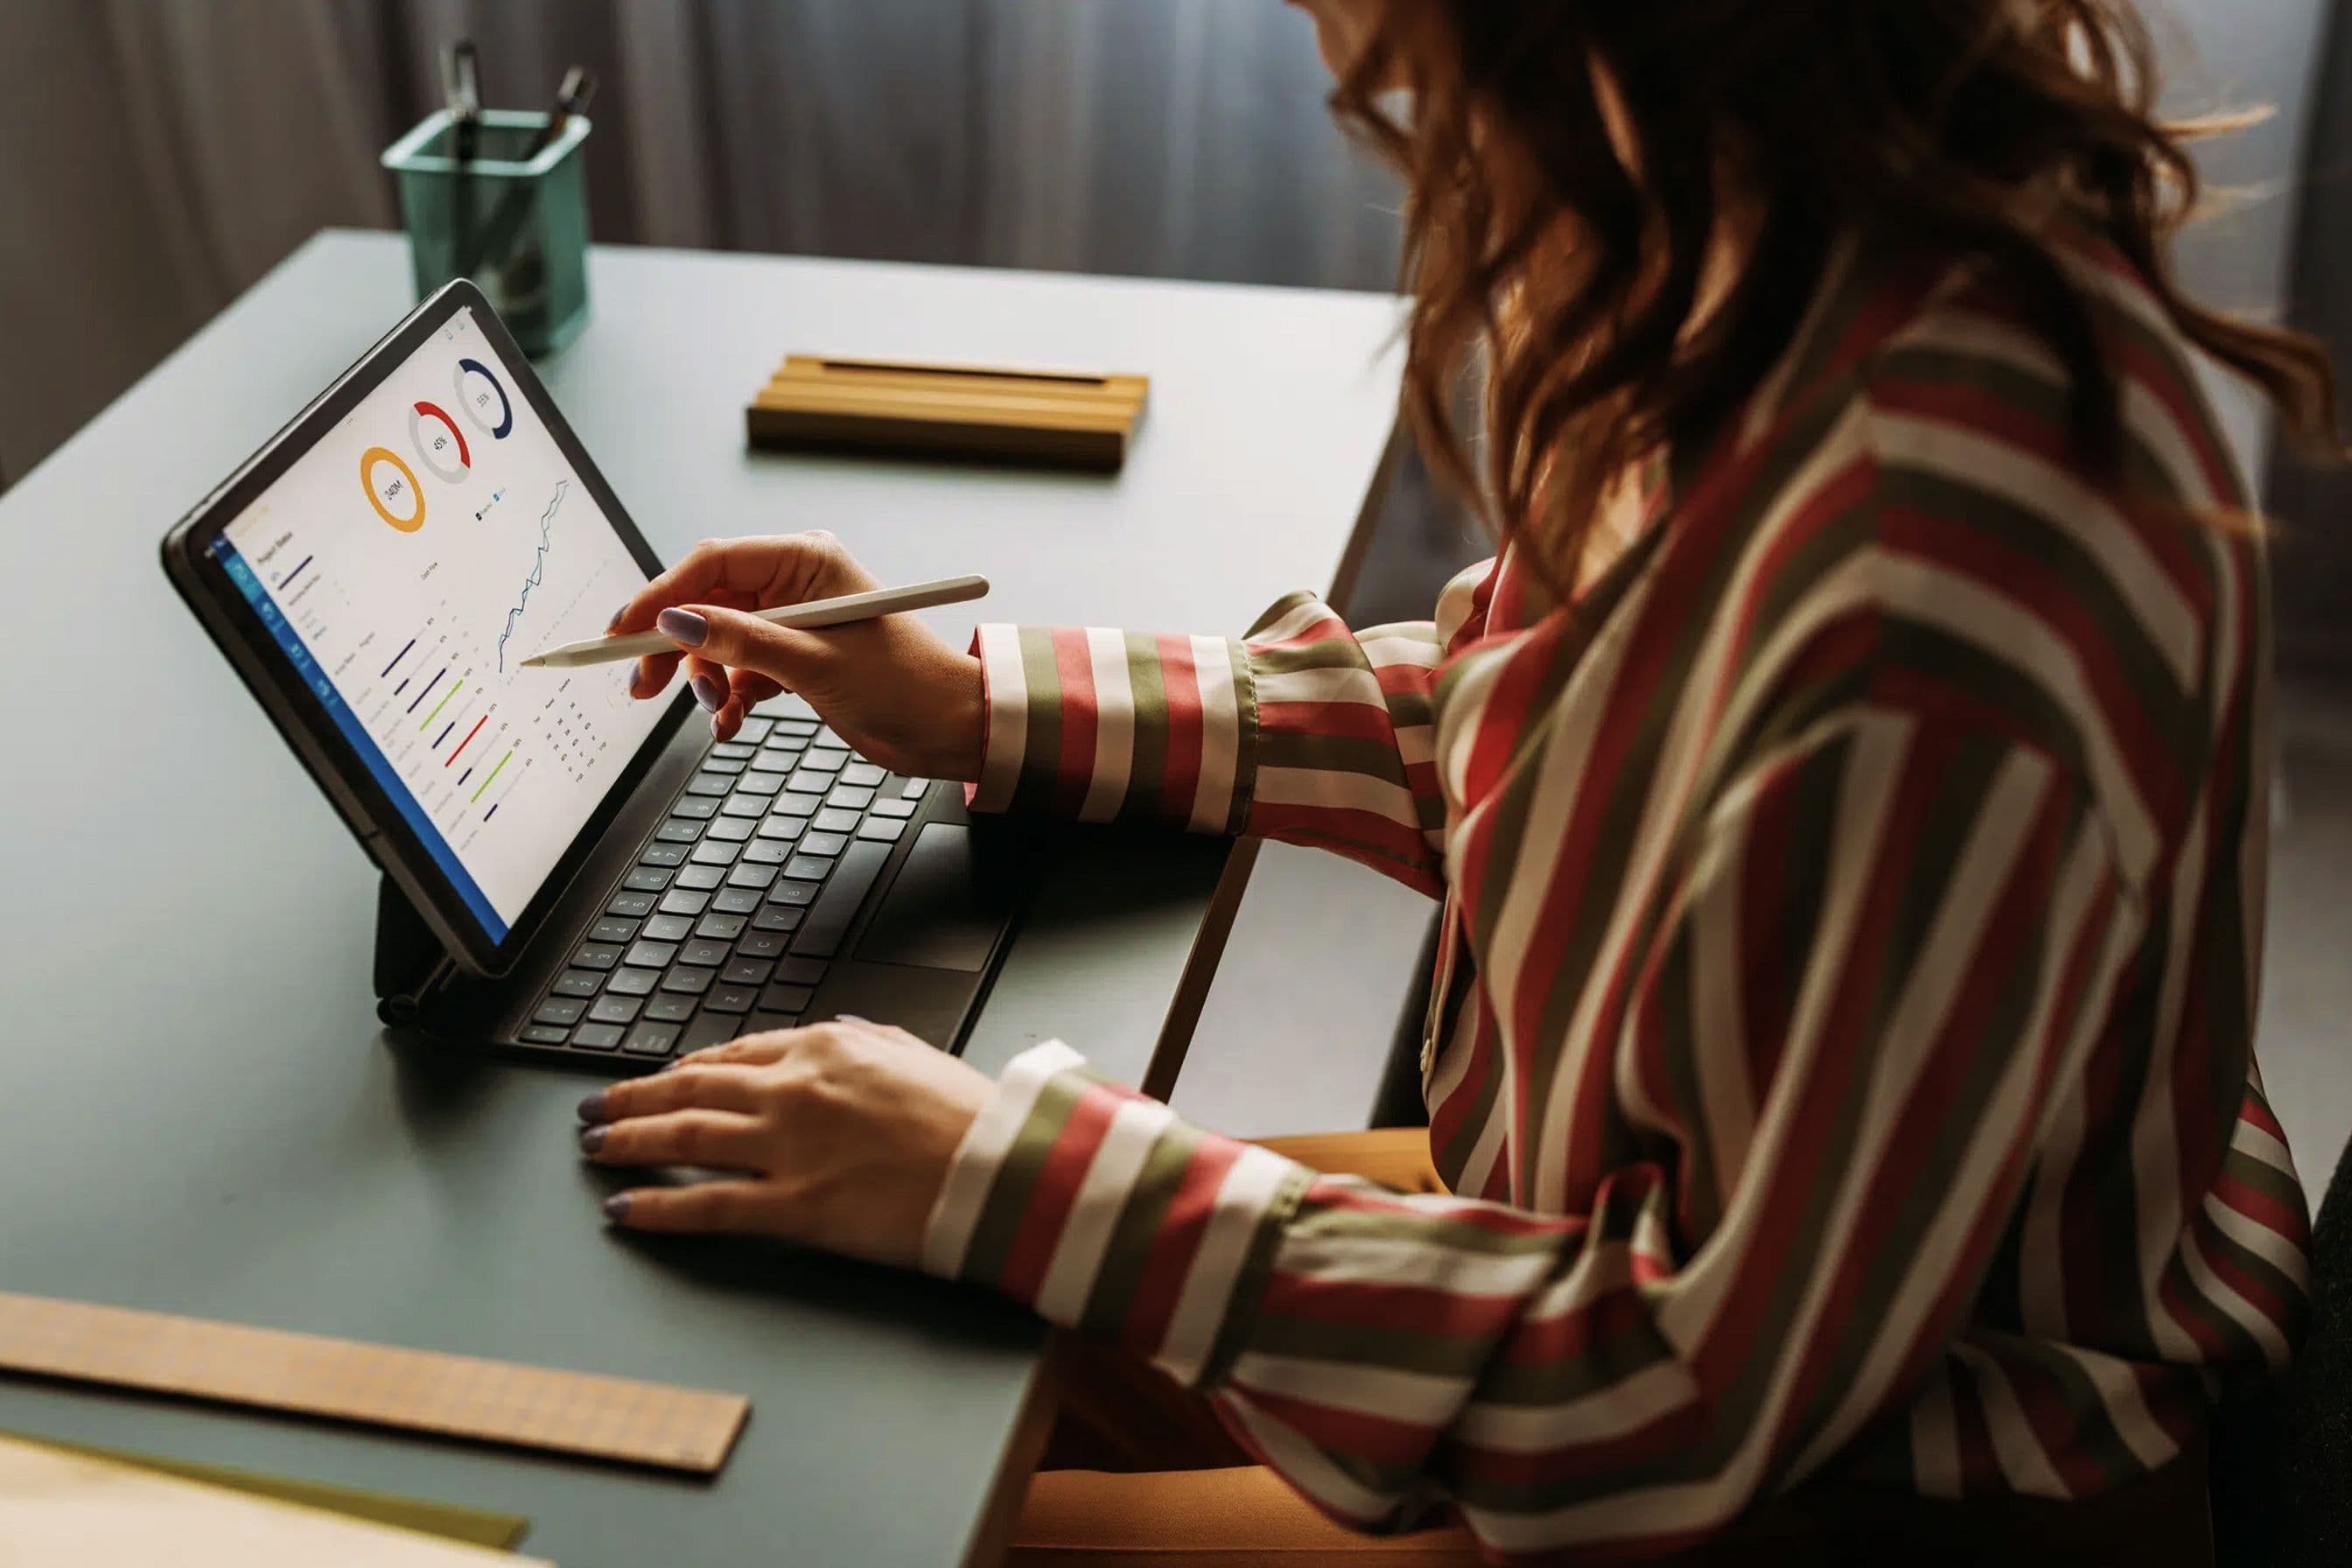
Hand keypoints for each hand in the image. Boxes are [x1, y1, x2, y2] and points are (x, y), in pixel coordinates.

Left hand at [575, 1019, 992, 1269]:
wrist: (1000, 1167)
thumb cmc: (970, 1115)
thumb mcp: (914, 1052)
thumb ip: (867, 1039)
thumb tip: (839, 1030)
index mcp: (824, 1046)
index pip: (732, 1056)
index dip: (684, 1070)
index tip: (658, 1080)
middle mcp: (793, 1089)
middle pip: (689, 1091)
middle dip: (632, 1098)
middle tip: (595, 1108)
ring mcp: (788, 1146)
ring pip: (683, 1138)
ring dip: (627, 1141)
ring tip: (595, 1147)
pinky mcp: (792, 1204)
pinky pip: (706, 1205)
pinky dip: (656, 1208)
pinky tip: (623, 1211)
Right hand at [610, 531, 986, 779]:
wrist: (949, 729)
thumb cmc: (907, 683)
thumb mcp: (815, 662)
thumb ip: (741, 642)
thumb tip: (676, 622)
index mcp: (805, 560)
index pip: (713, 563)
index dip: (662, 594)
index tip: (625, 630)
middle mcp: (794, 584)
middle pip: (705, 603)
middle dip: (674, 646)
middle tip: (642, 684)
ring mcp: (790, 623)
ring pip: (716, 643)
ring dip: (706, 680)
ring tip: (718, 710)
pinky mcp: (791, 660)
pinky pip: (737, 672)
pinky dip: (728, 699)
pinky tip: (731, 723)